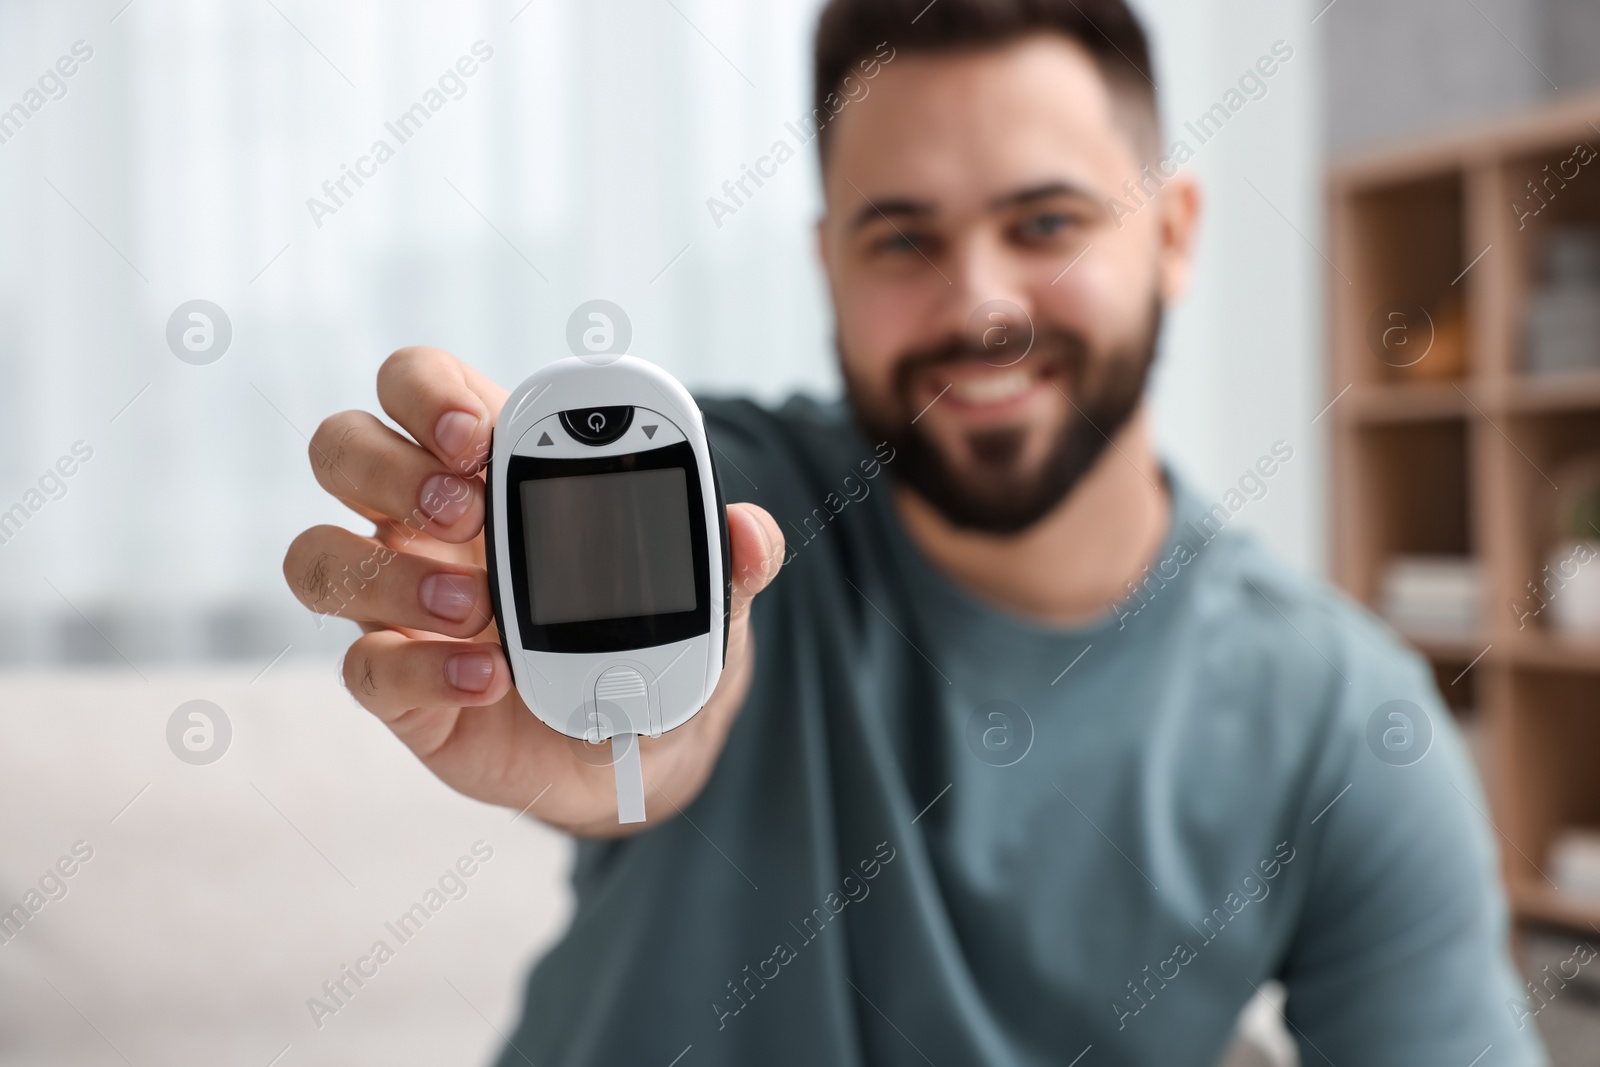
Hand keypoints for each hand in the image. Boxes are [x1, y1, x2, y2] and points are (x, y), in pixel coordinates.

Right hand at [282, 346, 783, 836]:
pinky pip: (364, 667)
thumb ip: (723, 556)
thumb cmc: (646, 628)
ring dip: (390, 571)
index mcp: (484, 461)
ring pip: (319, 556)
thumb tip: (751, 531)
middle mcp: (420, 519)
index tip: (476, 433)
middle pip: (341, 448)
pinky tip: (489, 677)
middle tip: (465, 505)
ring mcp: (396, 601)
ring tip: (477, 605)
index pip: (417, 385)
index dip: (425, 392)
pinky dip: (422, 670)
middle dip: (388, 465)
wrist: (635, 740)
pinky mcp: (396, 684)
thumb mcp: (696, 589)